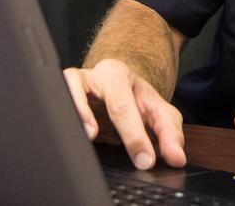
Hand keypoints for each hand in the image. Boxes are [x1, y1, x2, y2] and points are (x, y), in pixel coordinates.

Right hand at [63, 59, 185, 169]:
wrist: (116, 86)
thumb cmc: (134, 99)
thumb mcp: (158, 113)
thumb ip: (169, 134)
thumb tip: (176, 156)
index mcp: (117, 75)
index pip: (125, 105)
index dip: (136, 135)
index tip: (146, 160)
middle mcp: (93, 77)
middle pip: (102, 97)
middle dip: (124, 130)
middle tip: (138, 159)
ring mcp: (74, 89)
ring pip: (69, 88)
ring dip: (78, 111)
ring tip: (90, 137)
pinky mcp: (62, 102)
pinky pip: (58, 107)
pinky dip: (65, 119)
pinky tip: (75, 138)